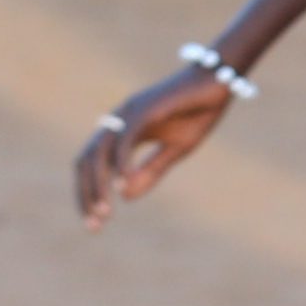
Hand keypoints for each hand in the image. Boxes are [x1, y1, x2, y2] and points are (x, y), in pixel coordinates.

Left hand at [73, 64, 236, 224]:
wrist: (219, 79)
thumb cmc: (199, 111)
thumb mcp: (175, 150)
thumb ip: (150, 171)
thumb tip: (124, 197)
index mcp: (123, 133)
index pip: (93, 167)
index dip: (89, 194)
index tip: (96, 224)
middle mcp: (117, 123)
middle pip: (86, 162)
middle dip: (86, 195)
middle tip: (95, 225)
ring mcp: (127, 114)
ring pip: (99, 153)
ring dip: (98, 184)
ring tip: (106, 211)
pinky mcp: (143, 109)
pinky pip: (124, 139)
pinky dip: (121, 162)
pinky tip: (123, 184)